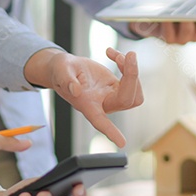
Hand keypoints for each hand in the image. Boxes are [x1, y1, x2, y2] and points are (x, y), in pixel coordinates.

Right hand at [24, 47, 141, 146]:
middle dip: (132, 76)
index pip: (99, 120)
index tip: (121, 143)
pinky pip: (131, 79)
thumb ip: (66, 80)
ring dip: (132, 71)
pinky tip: (111, 53)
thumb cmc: (60, 71)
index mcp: (87, 104)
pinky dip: (125, 63)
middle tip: (128, 55)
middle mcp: (102, 104)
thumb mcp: (60, 71)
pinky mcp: (116, 86)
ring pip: (134, 93)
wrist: (64, 68)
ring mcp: (111, 95)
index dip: (110, 131)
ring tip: (116, 56)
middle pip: (126, 100)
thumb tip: (75, 90)